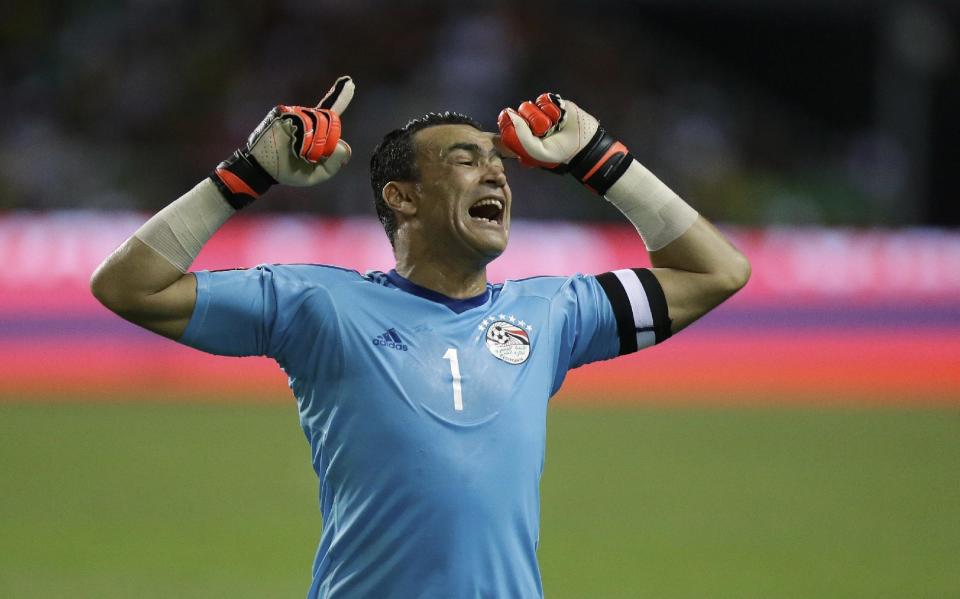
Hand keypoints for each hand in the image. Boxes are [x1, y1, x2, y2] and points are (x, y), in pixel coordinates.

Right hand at [211, 76, 354, 208]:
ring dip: (314, 144)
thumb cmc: (290, 171)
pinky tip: (294, 147)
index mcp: (315, 129)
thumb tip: (343, 144)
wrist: (264, 170)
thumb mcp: (318, 173)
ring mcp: (293, 112)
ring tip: (300, 153)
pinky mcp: (283, 112)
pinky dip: (304, 140)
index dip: (341, 96)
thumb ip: (335, 163)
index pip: (330, 110)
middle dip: (326, 143)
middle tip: (311, 157)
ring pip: (318, 121)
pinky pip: (304, 122)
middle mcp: (305, 117)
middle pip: (330, 120)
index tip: (350, 82)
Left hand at [497, 93, 632, 194]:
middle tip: (544, 134)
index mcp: (520, 139)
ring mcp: (538, 113)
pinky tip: (561, 119)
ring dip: (543, 118)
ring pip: (528, 106)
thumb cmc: (559, 153)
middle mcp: (526, 126)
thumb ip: (519, 136)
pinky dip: (552, 109)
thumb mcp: (535, 152)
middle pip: (516, 115)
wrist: (584, 145)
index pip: (505, 126)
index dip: (510, 126)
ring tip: (554, 127)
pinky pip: (543, 99)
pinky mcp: (550, 104)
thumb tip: (509, 114)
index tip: (522, 131)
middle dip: (531, 124)